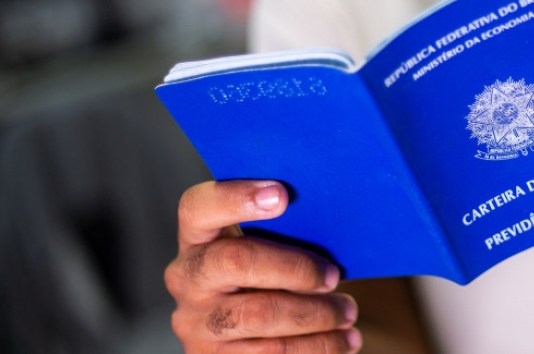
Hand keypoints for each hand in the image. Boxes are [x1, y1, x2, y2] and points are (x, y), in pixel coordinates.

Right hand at [166, 180, 361, 352]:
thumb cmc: (268, 278)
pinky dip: (318, 346)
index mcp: (197, 238)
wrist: (244, 340)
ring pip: (260, 314)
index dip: (235, 197)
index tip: (282, 195)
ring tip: (347, 311)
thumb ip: (282, 231)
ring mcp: (195, 322)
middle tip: (333, 275)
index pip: (197, 207)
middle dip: (295, 267)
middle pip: (235, 260)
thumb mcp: (264, 250)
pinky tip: (345, 339)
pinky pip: (271, 352)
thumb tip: (332, 217)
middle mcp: (186, 278)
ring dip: (316, 314)